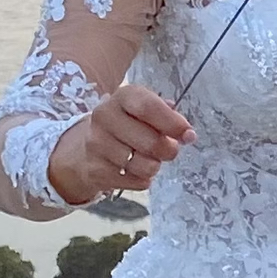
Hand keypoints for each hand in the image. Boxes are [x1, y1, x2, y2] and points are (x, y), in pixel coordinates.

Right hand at [48, 82, 194, 206]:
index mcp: (122, 96)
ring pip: (143, 166)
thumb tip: (187, 133)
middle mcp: (104, 116)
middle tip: (170, 150)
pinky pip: (134, 182)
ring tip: (150, 160)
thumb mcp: (144, 110)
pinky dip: (142, 180)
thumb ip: (168, 117)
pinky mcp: (95, 169)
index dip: (173, 123)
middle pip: (150, 141)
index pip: (148, 107)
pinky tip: (136, 171)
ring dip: (154, 166)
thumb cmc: (128, 124)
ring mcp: (96, 144)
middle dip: (169, 150)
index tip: (188, 135)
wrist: (88, 146)